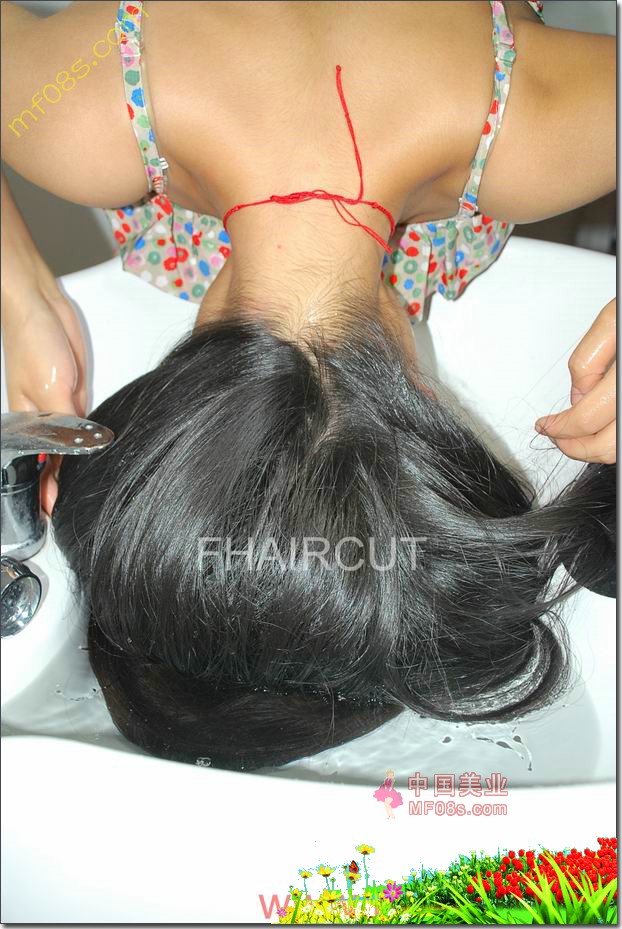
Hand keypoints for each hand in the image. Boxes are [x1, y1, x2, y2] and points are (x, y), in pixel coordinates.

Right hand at [2, 282, 87, 514]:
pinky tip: (100, 451)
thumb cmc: (32, 343)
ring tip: (91, 486)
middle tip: (79, 505)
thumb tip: (79, 455)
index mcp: (25, 425)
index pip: (36, 466)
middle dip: (63, 481)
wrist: (41, 306)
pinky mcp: (76, 394)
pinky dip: (91, 437)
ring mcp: (60, 407)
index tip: (55, 512)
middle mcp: (42, 420)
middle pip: (55, 460)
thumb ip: (68, 426)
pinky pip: (85, 423)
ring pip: (72, 444)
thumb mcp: (52, 391)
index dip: (45, 490)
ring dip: (80, 461)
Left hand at [535, 297, 615, 464]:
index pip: (587, 416)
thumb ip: (589, 358)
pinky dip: (617, 439)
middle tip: (558, 436)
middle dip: (575, 446)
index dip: (560, 426)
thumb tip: (578, 396)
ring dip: (597, 449)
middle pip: (607, 444)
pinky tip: (605, 427)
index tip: (547, 425)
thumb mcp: (613, 318)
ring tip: (578, 437)